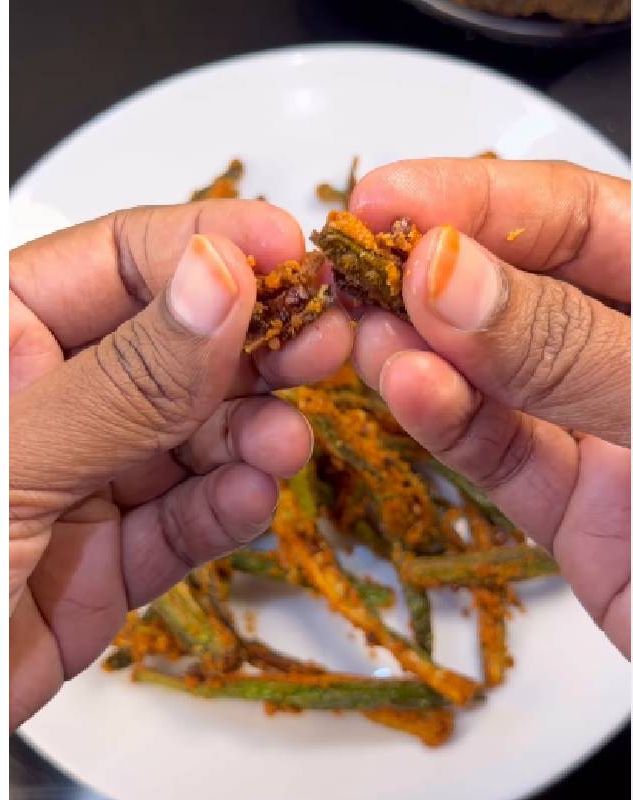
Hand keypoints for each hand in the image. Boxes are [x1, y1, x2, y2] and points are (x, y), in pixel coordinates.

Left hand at [9, 200, 353, 725]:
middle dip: (248, 341)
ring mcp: (91, 478)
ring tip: (281, 439)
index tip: (280, 242)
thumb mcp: (22, 460)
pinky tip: (255, 491)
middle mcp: (56, 402)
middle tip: (318, 338)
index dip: (200, 243)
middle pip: (172, 344)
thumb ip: (125, 381)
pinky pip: (182, 521)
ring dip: (246, 433)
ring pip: (192, 435)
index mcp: (5, 345)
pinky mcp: (116, 556)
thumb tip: (217, 277)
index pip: (113, 260)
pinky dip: (223, 508)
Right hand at [349, 158, 629, 656]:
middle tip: (352, 268)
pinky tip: (405, 390)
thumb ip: (573, 345)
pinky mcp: (578, 509)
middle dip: (429, 273)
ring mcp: (614, 428)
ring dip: (421, 350)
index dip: (478, 197)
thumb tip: (446, 274)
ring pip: (496, 374)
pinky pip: (501, 453)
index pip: (583, 212)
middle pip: (522, 287)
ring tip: (363, 334)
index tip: (384, 198)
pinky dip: (446, 423)